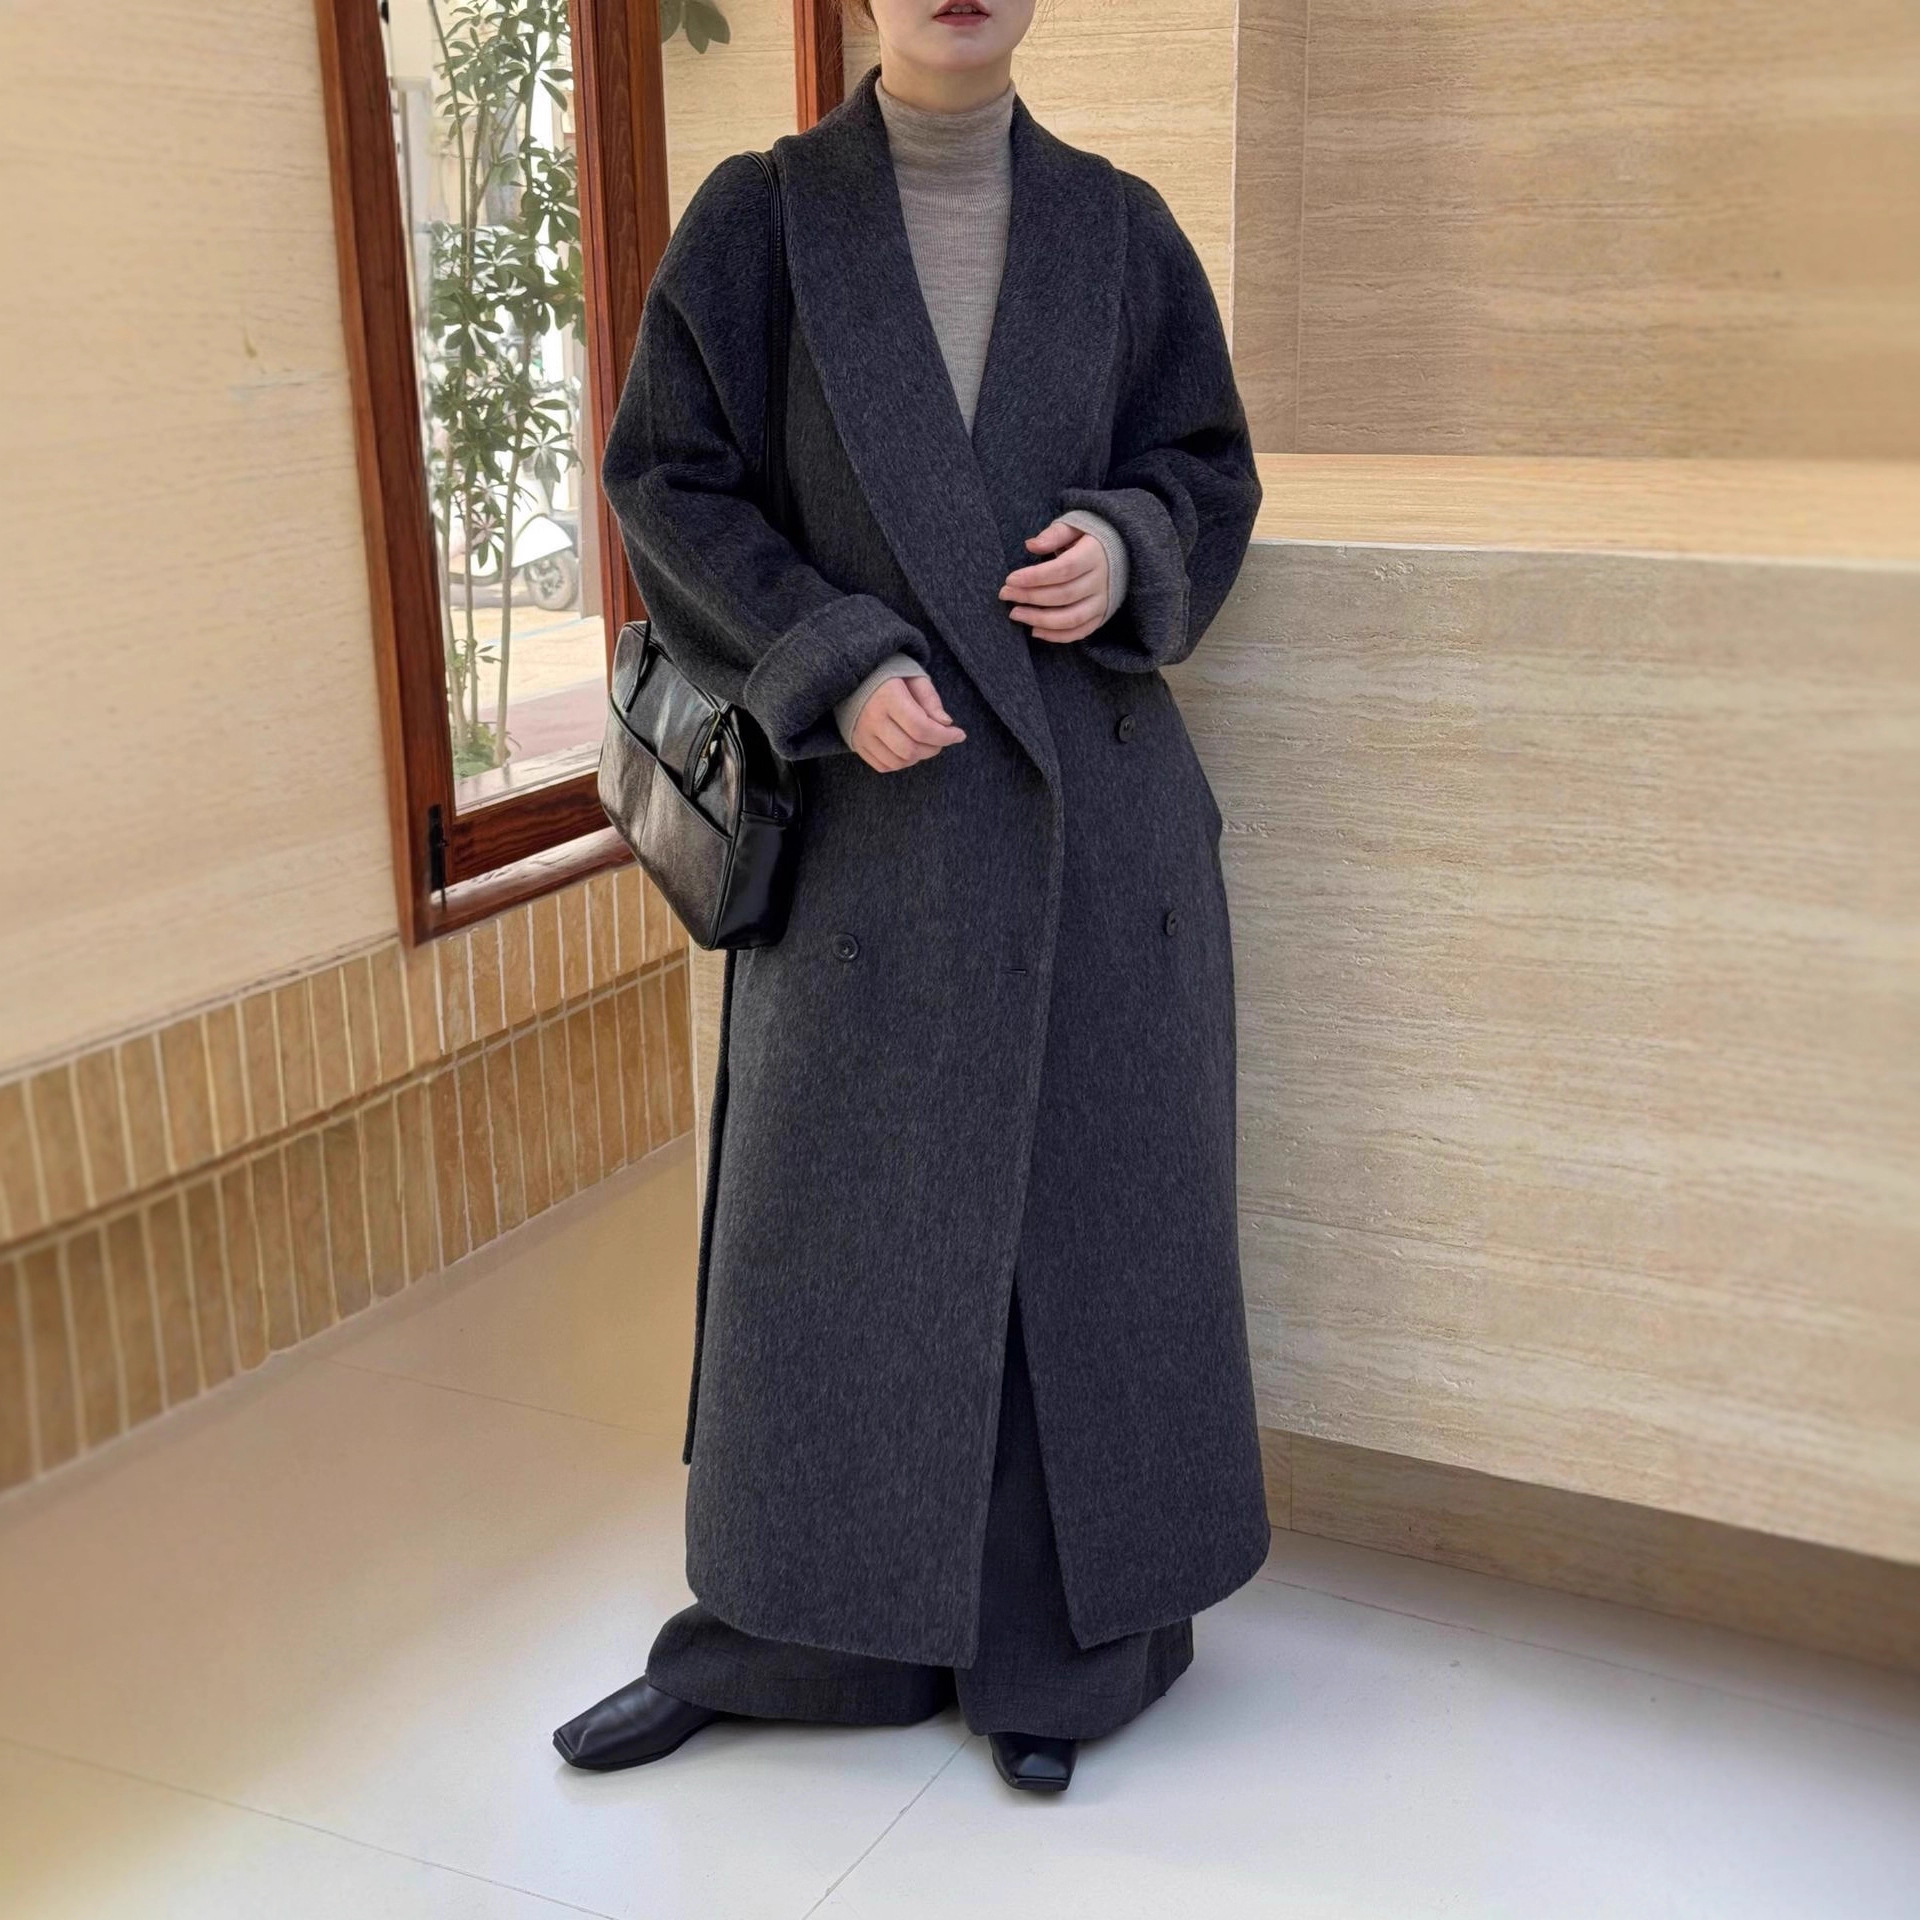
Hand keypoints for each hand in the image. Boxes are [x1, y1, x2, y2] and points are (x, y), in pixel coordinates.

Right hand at [850, 673, 966, 772]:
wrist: (855, 677)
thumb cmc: (891, 675)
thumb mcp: (914, 677)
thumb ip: (931, 700)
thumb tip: (946, 723)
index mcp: (887, 697)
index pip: (920, 728)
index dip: (944, 737)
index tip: (959, 735)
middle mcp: (872, 718)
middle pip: (910, 749)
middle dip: (934, 748)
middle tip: (942, 739)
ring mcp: (862, 734)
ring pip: (898, 762)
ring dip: (919, 757)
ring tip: (926, 743)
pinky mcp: (857, 744)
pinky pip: (883, 766)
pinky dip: (901, 763)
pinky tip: (909, 749)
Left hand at [999, 519, 1108, 644]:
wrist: (1123, 552)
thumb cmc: (1089, 537)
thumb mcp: (1074, 526)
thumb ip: (1054, 534)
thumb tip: (1031, 545)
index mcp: (1094, 555)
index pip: (1063, 570)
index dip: (1035, 577)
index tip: (1010, 579)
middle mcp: (1102, 581)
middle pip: (1063, 595)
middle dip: (1030, 597)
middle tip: (1005, 594)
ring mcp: (1103, 602)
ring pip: (1070, 618)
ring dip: (1040, 620)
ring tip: (1015, 614)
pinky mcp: (1101, 617)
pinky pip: (1079, 632)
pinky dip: (1057, 636)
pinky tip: (1035, 630)